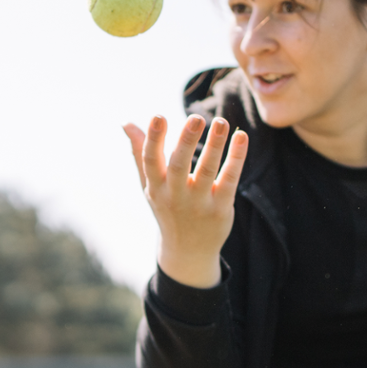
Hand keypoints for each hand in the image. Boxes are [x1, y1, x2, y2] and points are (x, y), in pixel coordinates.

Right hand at [123, 115, 247, 288]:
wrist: (188, 251)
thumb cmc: (168, 209)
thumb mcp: (150, 185)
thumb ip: (140, 153)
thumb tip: (125, 122)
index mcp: (155, 187)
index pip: (150, 161)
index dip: (153, 139)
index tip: (159, 116)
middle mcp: (174, 196)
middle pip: (179, 165)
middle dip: (187, 141)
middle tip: (196, 117)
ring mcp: (198, 204)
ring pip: (206, 171)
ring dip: (215, 145)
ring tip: (222, 122)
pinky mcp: (220, 209)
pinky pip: (229, 180)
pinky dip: (236, 158)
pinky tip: (241, 137)